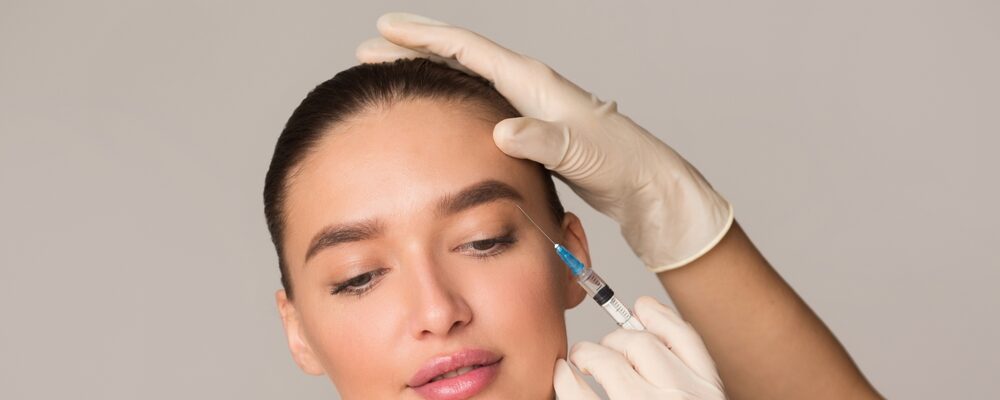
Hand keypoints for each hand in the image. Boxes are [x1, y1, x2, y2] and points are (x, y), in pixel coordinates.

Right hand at [356, 12, 733, 271]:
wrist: (644, 184)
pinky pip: (477, 102)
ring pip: (465, 78)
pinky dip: (449, 98)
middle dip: (413, 49)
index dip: (424, 37)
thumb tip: (502, 129)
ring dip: (427, 72)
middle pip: (459, 57)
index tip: (386, 28)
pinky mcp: (530, 127)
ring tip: (391, 73)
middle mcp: (527, 85)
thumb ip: (541, 139)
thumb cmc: (617, 164)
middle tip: (369, 47)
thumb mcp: (578, 152)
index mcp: (532, 82)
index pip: (468, 50)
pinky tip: (437, 110)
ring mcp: (528, 105)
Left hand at [554, 296, 725, 398]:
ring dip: (589, 354)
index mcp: (709, 392)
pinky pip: (581, 394)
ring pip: (610, 361)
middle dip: (616, 340)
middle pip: (641, 343)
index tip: (638, 307)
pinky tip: (563, 375)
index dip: (656, 316)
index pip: (683, 338)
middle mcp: (683, 397)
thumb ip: (684, 367)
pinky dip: (566, 379)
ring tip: (581, 359)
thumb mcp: (701, 398)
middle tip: (602, 349)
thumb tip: (643, 309)